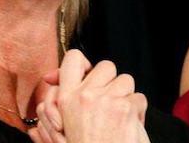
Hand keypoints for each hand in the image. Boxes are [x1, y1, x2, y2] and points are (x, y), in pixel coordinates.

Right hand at [28, 49, 148, 142]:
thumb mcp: (58, 130)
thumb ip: (52, 103)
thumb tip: (50, 78)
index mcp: (66, 98)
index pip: (73, 59)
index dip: (84, 63)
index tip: (88, 74)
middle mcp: (85, 95)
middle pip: (106, 66)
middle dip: (111, 81)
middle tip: (109, 100)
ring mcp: (107, 100)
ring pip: (126, 79)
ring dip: (126, 95)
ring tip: (120, 115)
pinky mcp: (126, 108)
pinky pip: (139, 98)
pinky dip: (138, 112)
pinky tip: (130, 126)